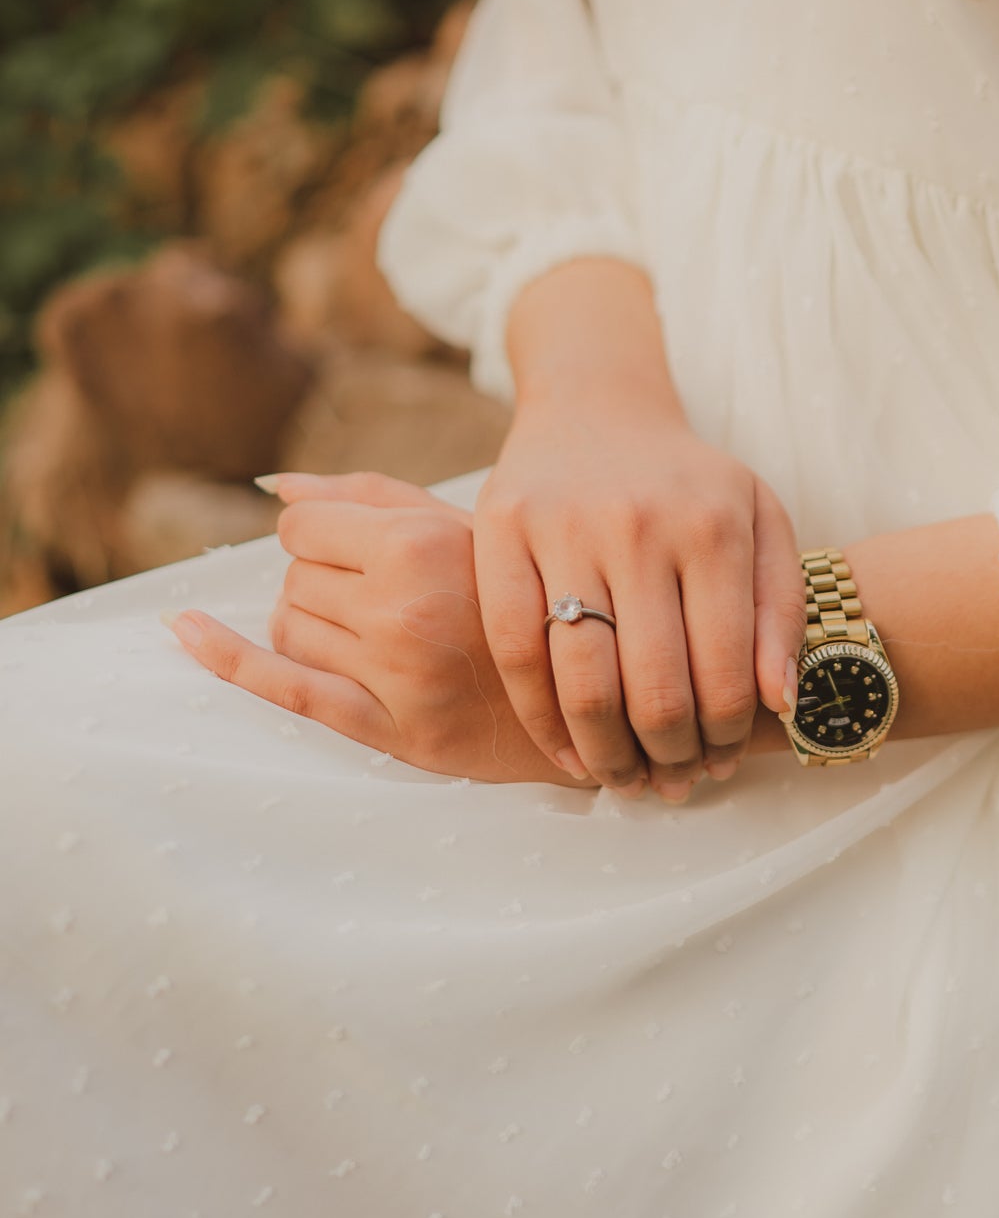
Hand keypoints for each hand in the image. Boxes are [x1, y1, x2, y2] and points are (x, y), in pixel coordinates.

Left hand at [162, 473, 582, 787]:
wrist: (594, 700)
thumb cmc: (529, 603)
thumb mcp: (469, 529)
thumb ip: (372, 498)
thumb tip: (277, 488)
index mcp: (423, 543)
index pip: (306, 526)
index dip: (320, 536)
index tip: (354, 553)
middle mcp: (402, 605)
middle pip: (295, 578)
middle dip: (323, 584)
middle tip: (382, 601)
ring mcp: (393, 672)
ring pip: (289, 628)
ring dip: (310, 626)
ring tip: (372, 637)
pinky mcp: (390, 730)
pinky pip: (286, 687)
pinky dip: (226, 657)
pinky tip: (185, 631)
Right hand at [474, 395, 804, 802]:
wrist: (597, 408)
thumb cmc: (689, 484)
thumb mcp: (762, 523)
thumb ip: (782, 611)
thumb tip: (780, 703)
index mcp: (713, 527)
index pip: (723, 670)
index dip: (725, 738)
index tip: (722, 764)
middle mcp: (638, 525)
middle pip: (653, 688)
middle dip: (668, 757)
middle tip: (672, 784)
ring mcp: (562, 527)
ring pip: (581, 681)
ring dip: (606, 754)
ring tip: (623, 780)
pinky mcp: (499, 531)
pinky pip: (514, 650)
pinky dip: (540, 720)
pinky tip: (567, 752)